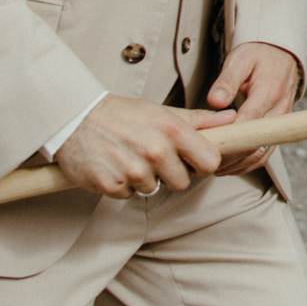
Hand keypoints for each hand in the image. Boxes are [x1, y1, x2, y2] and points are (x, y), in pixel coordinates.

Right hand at [55, 95, 233, 199]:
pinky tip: (115, 165)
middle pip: (183, 182)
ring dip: (144, 178)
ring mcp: (132, 169)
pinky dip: (123, 185)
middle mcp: (155, 150)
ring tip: (130, 156)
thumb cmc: (123, 114)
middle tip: (152, 156)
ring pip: (154, 189)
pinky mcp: (111, 184)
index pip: (210, 162)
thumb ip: (199, 120)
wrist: (75, 118)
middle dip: (171, 173)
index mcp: (172, 130)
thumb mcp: (163, 111)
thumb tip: (232, 119)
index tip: (192, 160)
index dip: (202, 164)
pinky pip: (128, 195)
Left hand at [204, 42, 300, 175]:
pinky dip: (245, 163)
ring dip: (236, 164)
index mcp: (269, 91)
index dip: (230, 137)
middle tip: (202, 158)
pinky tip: (227, 163)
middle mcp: (279, 111)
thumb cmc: (258, 56)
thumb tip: (215, 101)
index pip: (250, 121)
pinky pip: (263, 155)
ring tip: (211, 165)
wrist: (280, 56)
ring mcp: (280, 124)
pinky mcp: (277, 132)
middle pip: (255, 144)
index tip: (208, 143)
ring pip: (260, 154)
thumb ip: (227, 81)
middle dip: (229, 156)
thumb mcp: (240, 59)